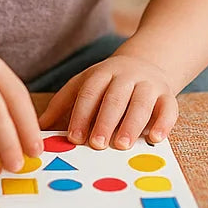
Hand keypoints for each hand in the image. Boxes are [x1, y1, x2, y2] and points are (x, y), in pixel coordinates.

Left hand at [37, 54, 177, 149]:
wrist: (147, 62)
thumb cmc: (109, 83)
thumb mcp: (85, 84)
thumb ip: (63, 104)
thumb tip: (37, 127)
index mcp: (103, 72)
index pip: (90, 91)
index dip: (82, 114)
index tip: (74, 137)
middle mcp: (126, 75)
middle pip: (115, 97)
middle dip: (105, 121)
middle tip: (96, 145)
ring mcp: (149, 84)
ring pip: (141, 102)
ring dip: (131, 124)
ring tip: (121, 145)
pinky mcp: (167, 95)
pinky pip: (169, 107)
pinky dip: (163, 123)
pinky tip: (155, 138)